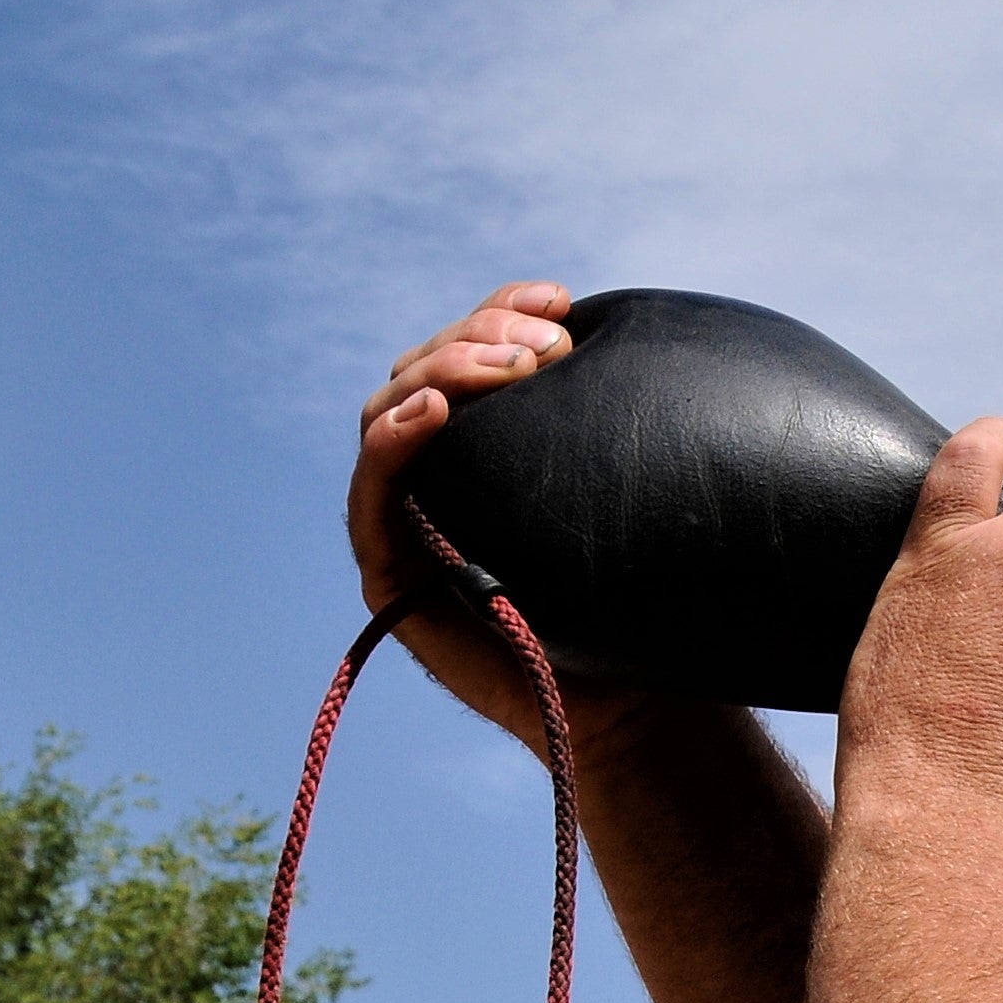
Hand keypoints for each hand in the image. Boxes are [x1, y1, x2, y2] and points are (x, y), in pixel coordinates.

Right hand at [354, 281, 596, 759]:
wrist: (626, 703)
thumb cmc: (632, 602)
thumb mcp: (622, 494)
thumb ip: (605, 426)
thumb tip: (633, 336)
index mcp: (489, 442)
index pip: (472, 349)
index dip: (503, 310)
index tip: (564, 300)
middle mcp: (441, 471)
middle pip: (424, 368)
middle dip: (481, 338)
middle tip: (550, 347)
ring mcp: (406, 517)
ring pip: (391, 412)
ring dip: (441, 372)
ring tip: (506, 369)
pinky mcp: (388, 570)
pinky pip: (370, 493)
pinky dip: (392, 443)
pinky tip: (431, 411)